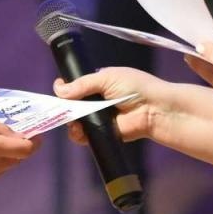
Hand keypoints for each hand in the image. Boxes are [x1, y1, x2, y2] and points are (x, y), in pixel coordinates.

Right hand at [55, 66, 179, 143]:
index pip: (75, 86)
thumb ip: (83, 84)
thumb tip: (59, 89)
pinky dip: (78, 134)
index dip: (65, 88)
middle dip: (64, 106)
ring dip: (70, 120)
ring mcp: (98, 118)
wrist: (154, 108)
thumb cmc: (135, 87)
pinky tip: (78, 130)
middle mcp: (96, 100)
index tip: (58, 90)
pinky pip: (84, 136)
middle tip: (60, 108)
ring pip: (75, 121)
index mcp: (98, 83)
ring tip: (72, 119)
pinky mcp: (101, 133)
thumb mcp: (107, 78)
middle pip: (72, 105)